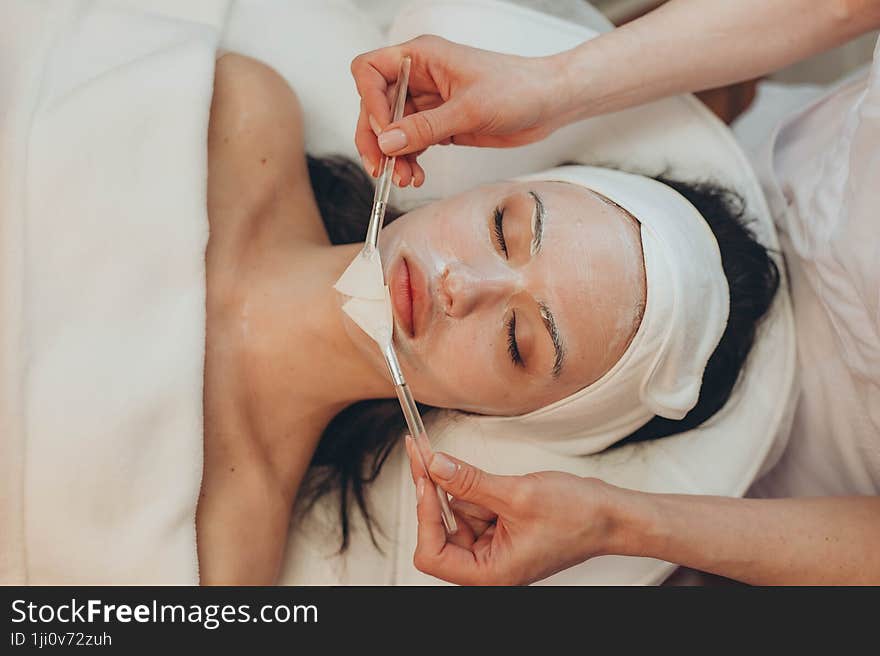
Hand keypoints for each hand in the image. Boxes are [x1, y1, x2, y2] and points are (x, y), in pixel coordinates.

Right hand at [351, 35, 563, 186]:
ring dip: (393, 156)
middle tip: (382, 168)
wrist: (548, 103)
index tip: (385, 132)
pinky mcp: (439, 123)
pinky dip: (409, 160)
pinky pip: (412, 142)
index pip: (370, 71)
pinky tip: (416, 176)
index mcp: (422, 57)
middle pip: (376, 105)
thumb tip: (387, 142)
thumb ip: (425, 128)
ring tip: (405, 179)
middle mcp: (419, 77)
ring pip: (392, 130)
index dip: (371, 102)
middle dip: (376, 138)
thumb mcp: (469, 110)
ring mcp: (428, 101)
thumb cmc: (517, 89)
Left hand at [403, 436, 617, 584]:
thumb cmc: (578, 518)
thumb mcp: (518, 494)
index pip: (432, 554)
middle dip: (436, 493)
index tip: (425, 478)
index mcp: (490, 573)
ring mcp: (491, 546)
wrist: (609, 515)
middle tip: (425, 454)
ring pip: (454, 513)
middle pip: (438, 531)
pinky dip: (469, 486)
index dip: (424, 516)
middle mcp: (486, 564)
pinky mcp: (497, 528)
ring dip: (457, 487)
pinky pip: (471, 505)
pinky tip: (480, 474)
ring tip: (482, 472)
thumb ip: (470, 482)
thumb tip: (435, 466)